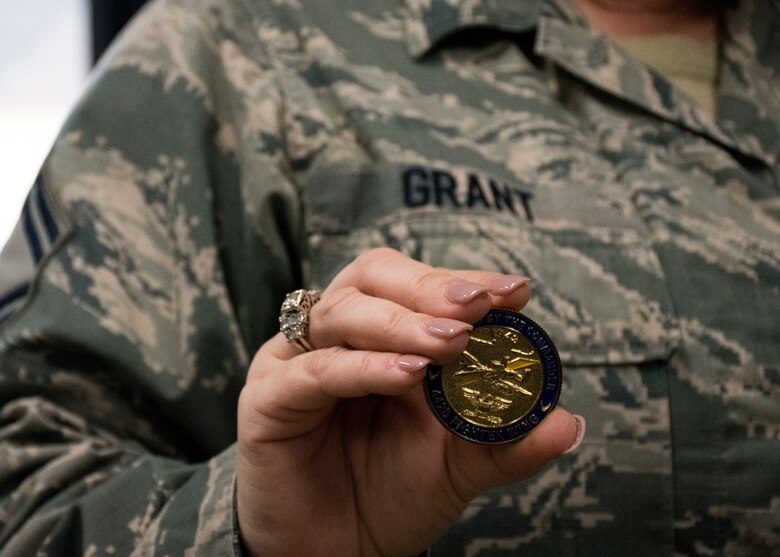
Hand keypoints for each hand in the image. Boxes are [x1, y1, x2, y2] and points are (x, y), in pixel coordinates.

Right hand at [236, 248, 583, 555]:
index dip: (465, 280)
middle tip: (478, 305)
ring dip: (401, 322)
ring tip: (451, 342)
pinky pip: (314, 371)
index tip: (515, 290)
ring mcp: (298, 362)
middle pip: (374, 276)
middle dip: (430, 286)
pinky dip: (362, 367)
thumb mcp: (459, 464)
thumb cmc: (391, 495)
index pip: (421, 286)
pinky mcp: (268, 399)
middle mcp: (340, 336)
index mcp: (384, 336)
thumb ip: (507, 441)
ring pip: (343, 312)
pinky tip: (405, 376)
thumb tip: (568, 421)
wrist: (336, 554)